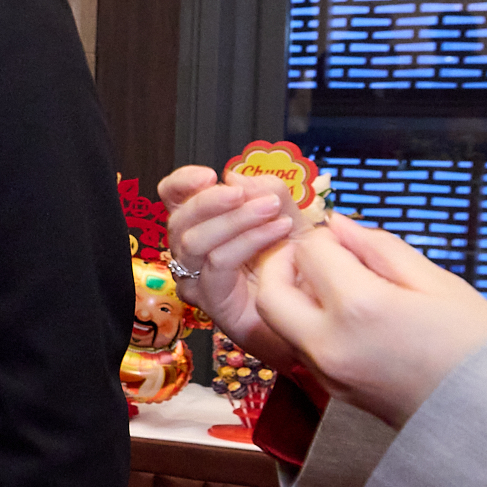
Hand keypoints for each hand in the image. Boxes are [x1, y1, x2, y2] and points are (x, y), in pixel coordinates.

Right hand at [159, 165, 312, 369]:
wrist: (313, 312)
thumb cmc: (296, 266)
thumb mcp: (289, 218)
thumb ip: (269, 194)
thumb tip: (236, 177)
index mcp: (203, 225)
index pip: (173, 198)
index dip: (182, 183)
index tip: (209, 175)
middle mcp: (191, 252)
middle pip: (178, 220)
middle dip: (212, 201)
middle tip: (249, 194)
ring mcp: (196, 279)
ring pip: (194, 242)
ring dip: (236, 221)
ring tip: (273, 212)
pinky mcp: (211, 300)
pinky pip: (218, 264)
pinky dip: (247, 243)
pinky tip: (277, 233)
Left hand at [252, 213, 486, 428]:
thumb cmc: (479, 345)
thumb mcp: (438, 282)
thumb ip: (380, 248)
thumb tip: (339, 225)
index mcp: (360, 307)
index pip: (311, 254)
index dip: (324, 236)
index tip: (344, 236)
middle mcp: (331, 342)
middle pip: (270, 292)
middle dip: (283, 263)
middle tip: (314, 253)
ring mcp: (327, 372)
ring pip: (278, 323)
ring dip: (291, 294)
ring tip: (332, 281)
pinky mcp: (331, 390)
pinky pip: (300, 346)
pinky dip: (306, 321)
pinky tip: (345, 313)